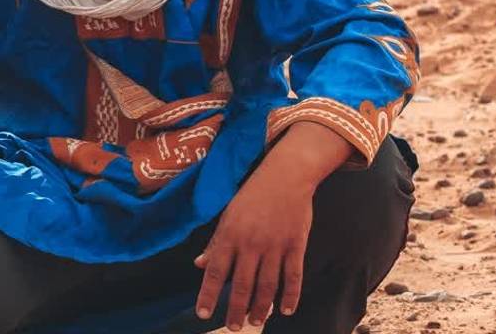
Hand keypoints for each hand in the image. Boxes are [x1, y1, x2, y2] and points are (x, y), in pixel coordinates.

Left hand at [193, 171, 312, 329]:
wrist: (285, 176)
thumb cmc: (252, 195)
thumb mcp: (228, 215)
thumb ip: (215, 243)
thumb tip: (199, 265)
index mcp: (230, 235)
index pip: (215, 271)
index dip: (208, 295)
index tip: (203, 314)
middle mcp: (251, 243)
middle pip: (241, 284)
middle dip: (236, 309)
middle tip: (234, 327)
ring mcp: (275, 245)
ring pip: (267, 285)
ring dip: (260, 306)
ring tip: (255, 321)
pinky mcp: (295, 245)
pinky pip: (293, 276)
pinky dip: (290, 295)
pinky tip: (285, 310)